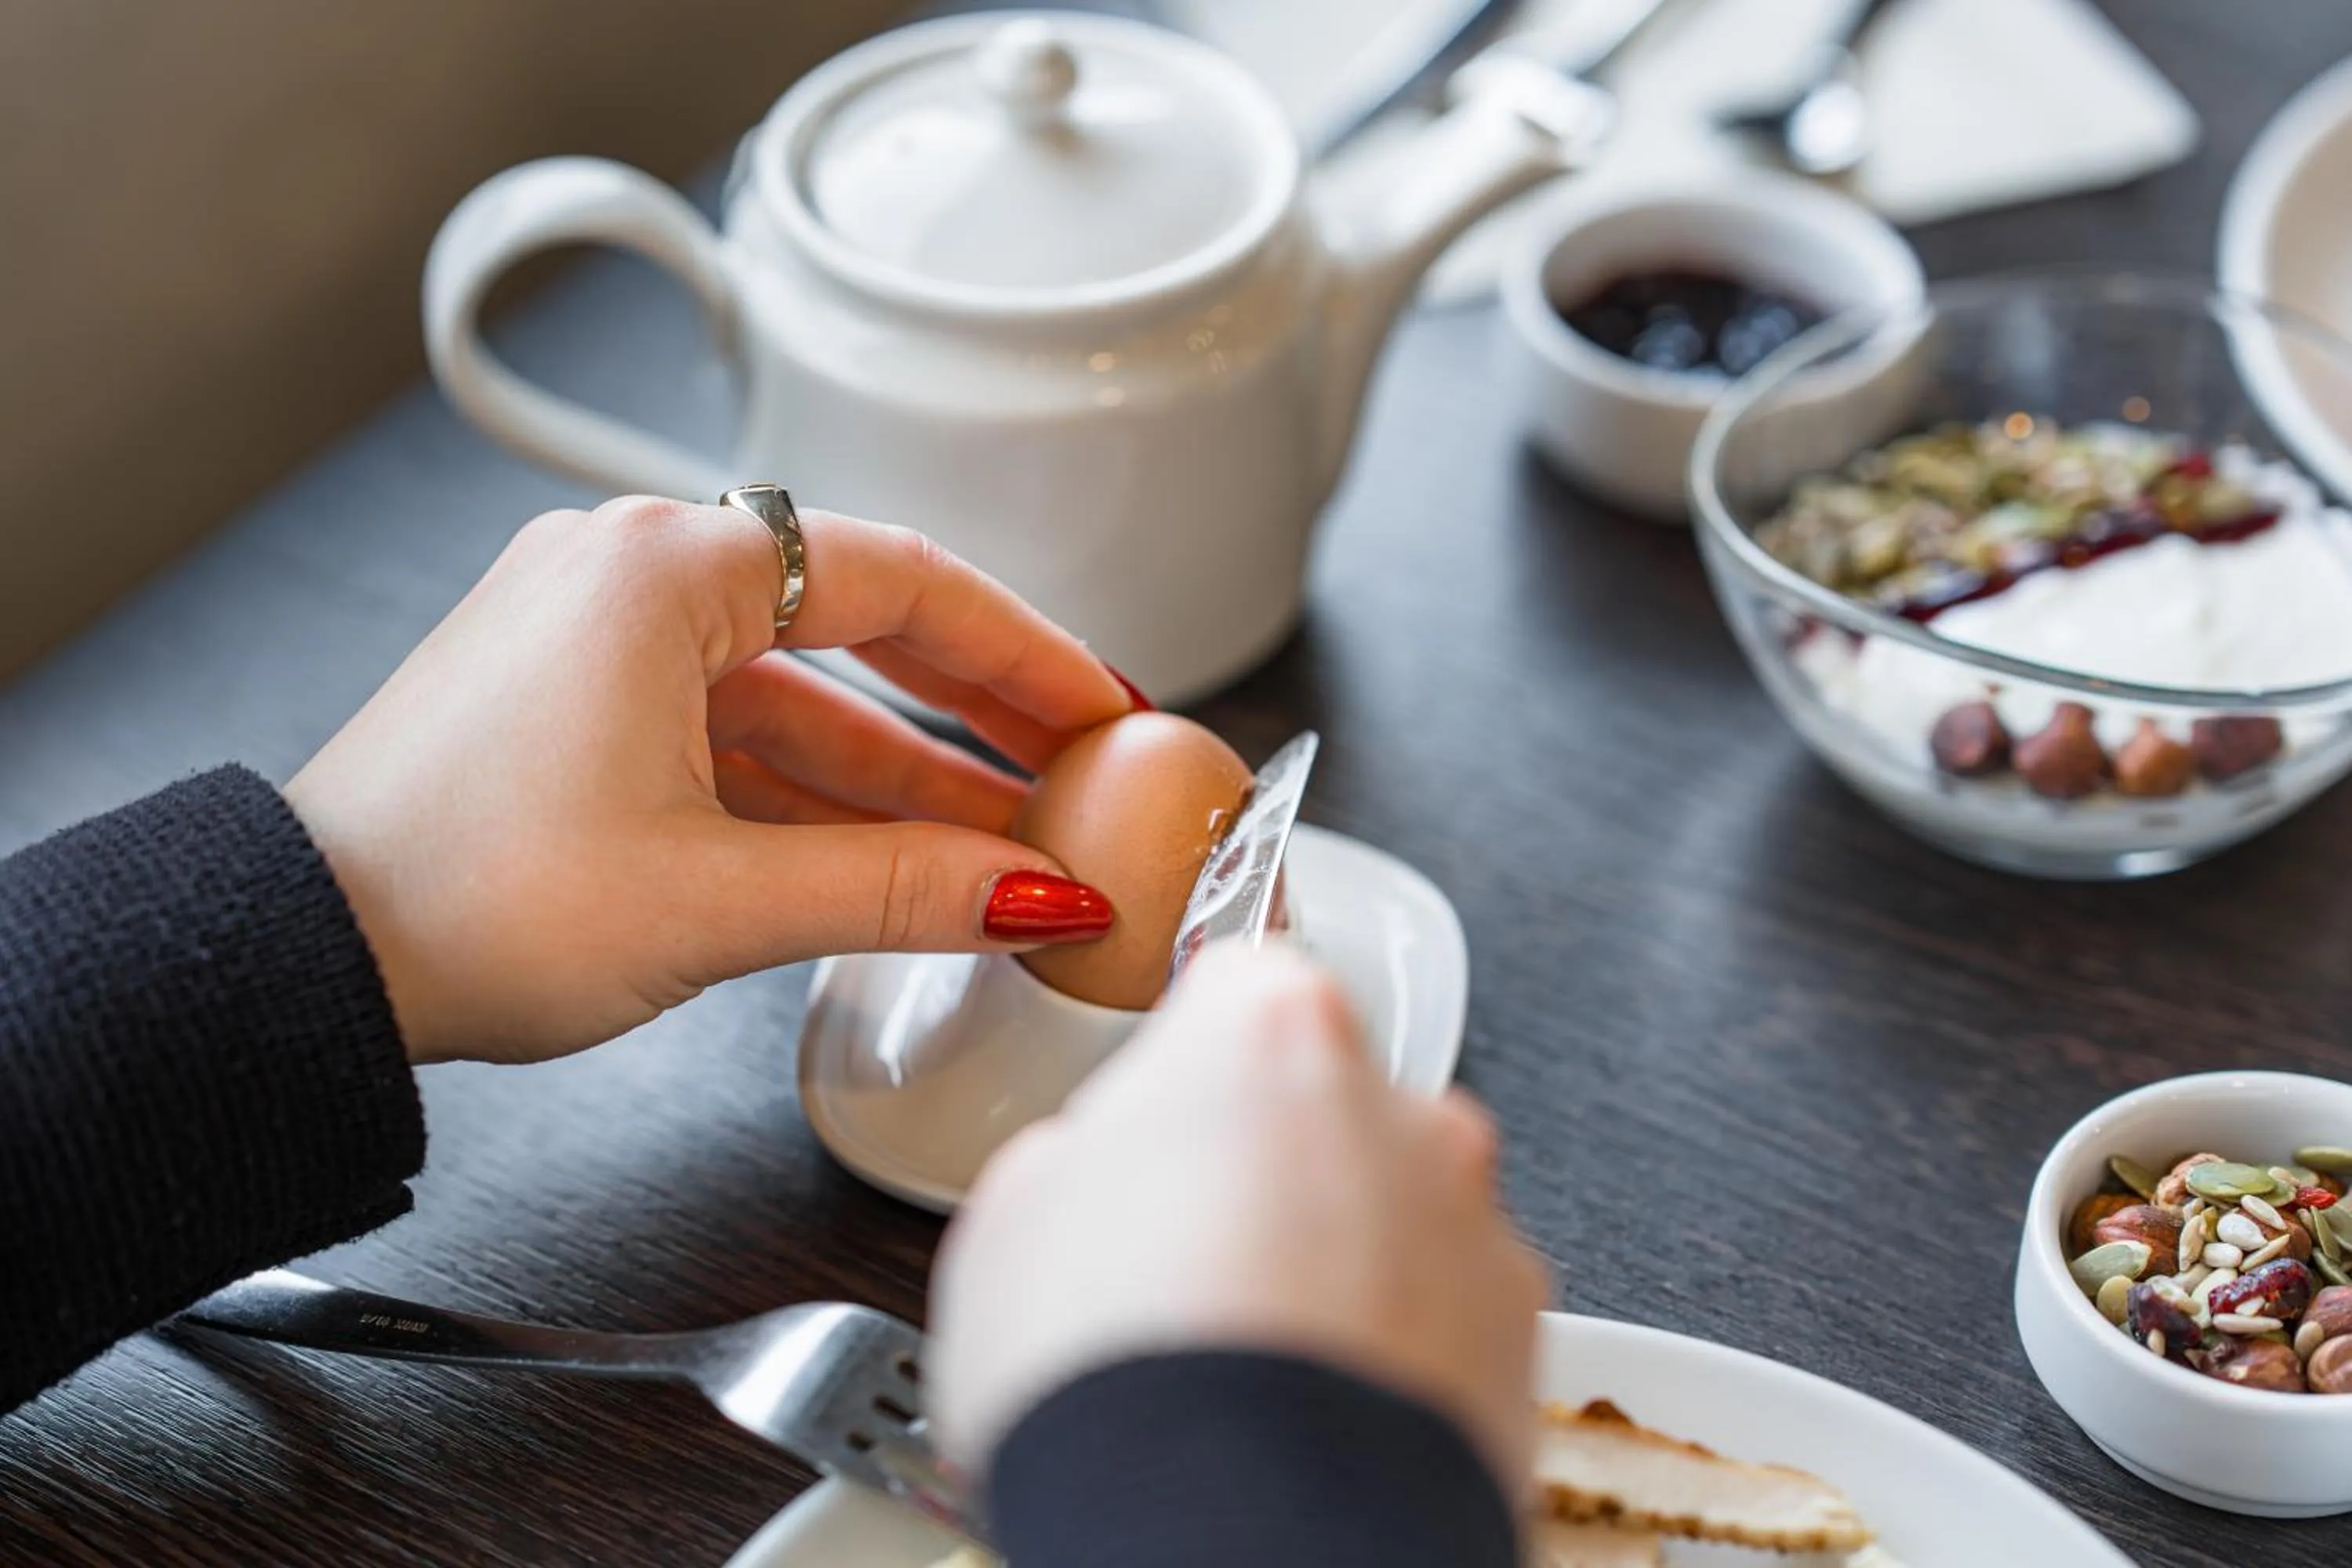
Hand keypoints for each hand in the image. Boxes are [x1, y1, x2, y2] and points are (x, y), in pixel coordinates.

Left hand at [286, 495, 1136, 1065]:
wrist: (296, 964)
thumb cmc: (462, 900)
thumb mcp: (717, 899)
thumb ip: (900, 888)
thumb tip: (1036, 896)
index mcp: (665, 570)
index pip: (906, 581)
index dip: (1029, 653)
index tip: (1107, 709)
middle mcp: (630, 575)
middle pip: (861, 627)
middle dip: (978, 714)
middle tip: (1079, 767)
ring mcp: (598, 641)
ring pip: (798, 696)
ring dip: (902, 776)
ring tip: (1008, 847)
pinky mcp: (576, 709)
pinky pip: (734, 734)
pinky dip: (816, 794)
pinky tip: (896, 857)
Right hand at [928, 942, 1548, 1495]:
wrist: (1240, 1541)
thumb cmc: (1120, 1370)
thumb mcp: (1008, 1223)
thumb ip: (1074, 1157)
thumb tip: (1090, 1176)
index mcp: (1273, 1029)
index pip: (1233, 991)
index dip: (1176, 1077)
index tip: (1146, 1139)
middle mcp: (1404, 1107)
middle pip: (1322, 1113)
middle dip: (1261, 1179)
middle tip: (1171, 1278)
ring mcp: (1477, 1228)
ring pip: (1390, 1224)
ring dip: (1330, 1276)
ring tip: (1232, 1376)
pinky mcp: (1523, 1349)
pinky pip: (1440, 1329)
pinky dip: (1384, 1367)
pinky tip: (1301, 1427)